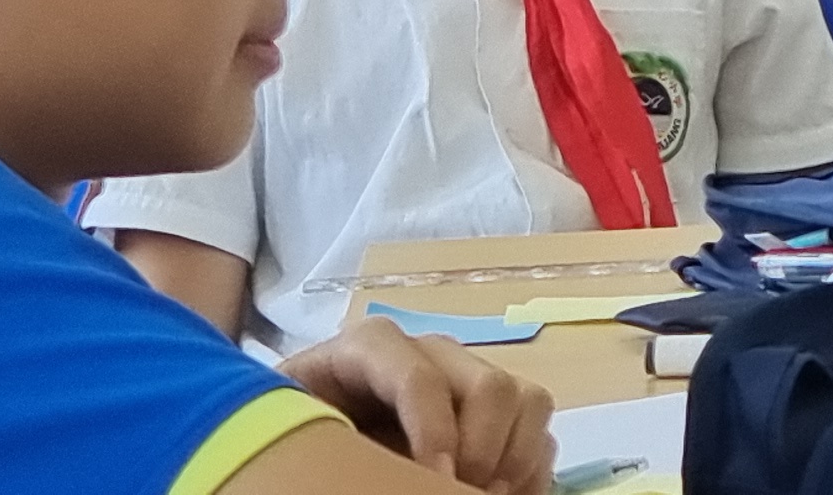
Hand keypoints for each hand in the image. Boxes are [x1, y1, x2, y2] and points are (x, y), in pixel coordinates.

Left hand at [278, 319, 553, 494]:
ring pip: (527, 401)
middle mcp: (430, 355)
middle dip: (482, 449)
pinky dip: (530, 473)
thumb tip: (405, 464)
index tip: (435, 478)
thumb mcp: (298, 427)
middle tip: (459, 492)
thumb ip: (327, 440)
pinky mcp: (493, 415)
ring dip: (514, 459)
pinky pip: (540, 433)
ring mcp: (467, 381)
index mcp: (368, 351)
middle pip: (489, 384)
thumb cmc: (292, 432)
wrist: (304, 439)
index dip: (432, 428)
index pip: (417, 374)